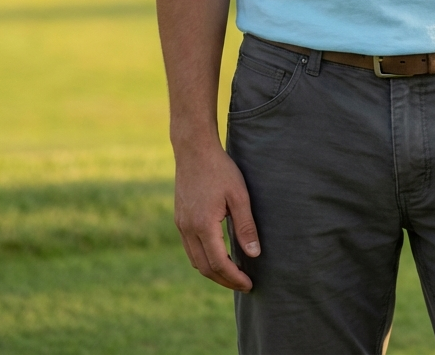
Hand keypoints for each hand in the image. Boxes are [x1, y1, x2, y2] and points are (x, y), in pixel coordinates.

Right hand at [173, 141, 259, 291]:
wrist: (194, 149)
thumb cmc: (220, 169)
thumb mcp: (239, 195)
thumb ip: (246, 226)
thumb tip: (254, 255)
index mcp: (203, 225)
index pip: (218, 263)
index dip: (234, 278)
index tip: (249, 284)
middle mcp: (188, 229)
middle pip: (205, 268)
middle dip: (224, 280)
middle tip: (243, 284)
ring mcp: (181, 225)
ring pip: (195, 260)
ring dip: (213, 271)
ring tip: (233, 273)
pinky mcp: (180, 219)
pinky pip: (190, 248)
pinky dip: (204, 258)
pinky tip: (218, 254)